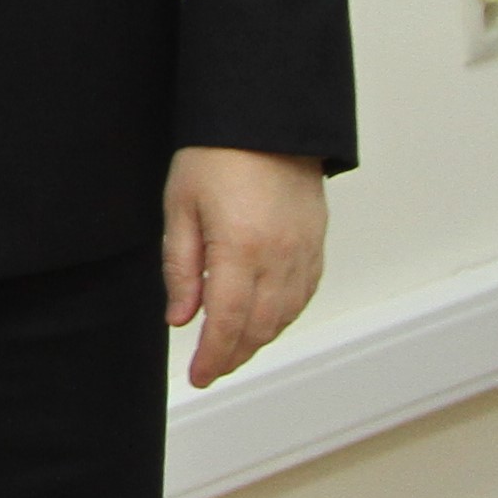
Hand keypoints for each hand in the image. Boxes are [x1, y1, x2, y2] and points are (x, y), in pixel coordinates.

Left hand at [162, 147, 326, 387]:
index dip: (213, 356)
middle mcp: (279, 258)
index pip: (227, 322)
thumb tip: (180, 319)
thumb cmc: (216, 155)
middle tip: (210, 369)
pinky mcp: (316, 244)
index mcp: (240, 249)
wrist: (266, 120)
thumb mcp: (180, 207)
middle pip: (259, 327)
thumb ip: (180, 267)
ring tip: (232, 350)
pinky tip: (264, 321)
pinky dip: (283, 316)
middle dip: (234, 355)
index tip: (198, 377)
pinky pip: (303, 294)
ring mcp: (303, 252)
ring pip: (284, 316)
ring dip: (258, 340)